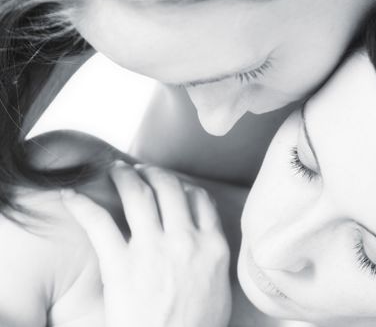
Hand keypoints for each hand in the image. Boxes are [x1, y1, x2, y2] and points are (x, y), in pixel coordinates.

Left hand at [61, 163, 231, 326]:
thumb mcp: (220, 289)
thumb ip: (214, 259)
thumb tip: (208, 241)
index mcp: (212, 246)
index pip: (200, 199)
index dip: (184, 186)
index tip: (173, 185)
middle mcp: (185, 240)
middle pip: (170, 188)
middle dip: (154, 173)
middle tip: (143, 170)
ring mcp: (152, 249)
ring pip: (139, 195)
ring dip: (126, 176)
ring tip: (116, 170)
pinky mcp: (121, 264)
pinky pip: (99, 223)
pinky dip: (83, 205)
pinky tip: (72, 195)